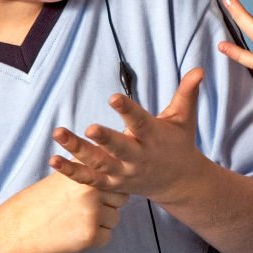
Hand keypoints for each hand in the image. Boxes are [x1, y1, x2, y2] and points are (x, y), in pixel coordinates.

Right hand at [0, 172, 127, 252]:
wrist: (19, 228)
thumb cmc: (43, 201)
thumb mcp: (65, 176)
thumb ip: (90, 172)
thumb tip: (119, 171)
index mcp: (86, 172)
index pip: (116, 179)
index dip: (107, 187)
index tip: (93, 193)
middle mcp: (92, 190)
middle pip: (121, 198)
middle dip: (107, 205)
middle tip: (82, 209)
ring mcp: (92, 213)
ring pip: (114, 219)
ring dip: (101, 223)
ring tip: (75, 221)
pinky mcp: (90, 235)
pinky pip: (107, 237)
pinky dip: (94, 239)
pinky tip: (74, 233)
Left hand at [49, 68, 207, 205]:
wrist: (180, 183)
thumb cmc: (179, 143)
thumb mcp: (184, 118)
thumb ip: (187, 93)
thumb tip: (199, 69)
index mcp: (154, 138)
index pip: (140, 122)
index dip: (127, 110)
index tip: (114, 97)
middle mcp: (138, 158)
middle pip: (119, 149)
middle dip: (105, 140)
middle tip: (90, 128)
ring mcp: (123, 173)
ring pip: (98, 164)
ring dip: (78, 151)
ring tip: (59, 133)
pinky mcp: (112, 184)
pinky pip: (89, 180)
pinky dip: (71, 171)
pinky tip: (54, 158)